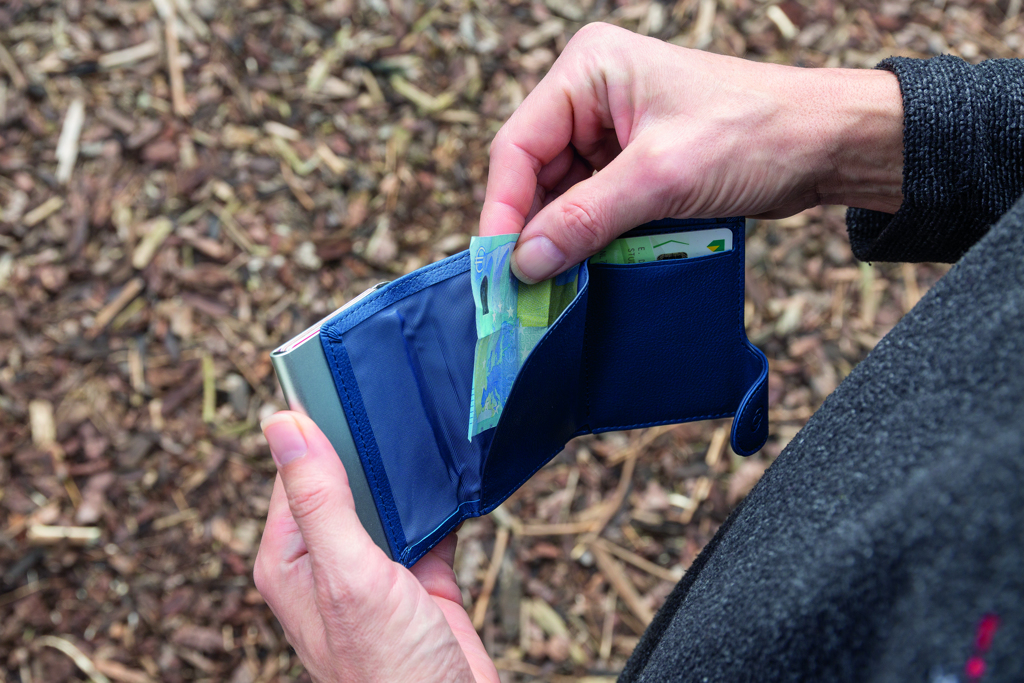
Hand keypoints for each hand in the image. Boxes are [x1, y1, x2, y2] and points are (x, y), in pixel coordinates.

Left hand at [254, 412, 498, 682]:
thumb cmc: (388, 670)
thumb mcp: (348, 574)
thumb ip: (319, 499)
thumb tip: (283, 426)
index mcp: (292, 558)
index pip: (295, 471)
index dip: (314, 426)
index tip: (337, 378)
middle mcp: (330, 560)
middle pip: (345, 480)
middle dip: (369, 445)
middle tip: (393, 393)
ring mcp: (377, 570)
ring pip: (388, 500)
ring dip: (407, 475)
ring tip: (424, 428)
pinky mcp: (421, 578)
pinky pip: (430, 524)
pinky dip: (442, 504)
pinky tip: (454, 481)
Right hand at [480, 22, 903, 282]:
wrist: (828, 144)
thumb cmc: (755, 135)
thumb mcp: (662, 176)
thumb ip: (587, 218)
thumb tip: (525, 263)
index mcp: (590, 69)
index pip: (520, 144)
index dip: (503, 208)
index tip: (498, 265)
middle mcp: (591, 93)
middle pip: (534, 171)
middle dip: (531, 228)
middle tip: (521, 287)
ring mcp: (611, 128)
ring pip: (560, 193)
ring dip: (560, 238)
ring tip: (552, 285)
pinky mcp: (632, 160)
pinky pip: (591, 203)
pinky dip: (587, 237)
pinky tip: (583, 268)